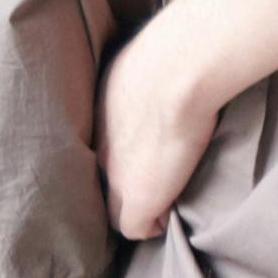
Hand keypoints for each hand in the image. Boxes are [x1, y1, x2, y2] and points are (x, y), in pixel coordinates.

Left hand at [94, 30, 234, 239]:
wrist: (176, 70)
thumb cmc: (172, 50)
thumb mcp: (150, 52)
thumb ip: (154, 62)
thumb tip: (178, 48)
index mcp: (101, 112)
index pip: (105, 143)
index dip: (126, 151)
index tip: (146, 149)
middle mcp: (98, 147)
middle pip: (102, 178)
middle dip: (124, 181)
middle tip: (154, 179)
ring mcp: (114, 178)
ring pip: (115, 207)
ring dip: (139, 205)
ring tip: (163, 202)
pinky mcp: (137, 203)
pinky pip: (137, 229)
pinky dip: (154, 224)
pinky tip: (169, 216)